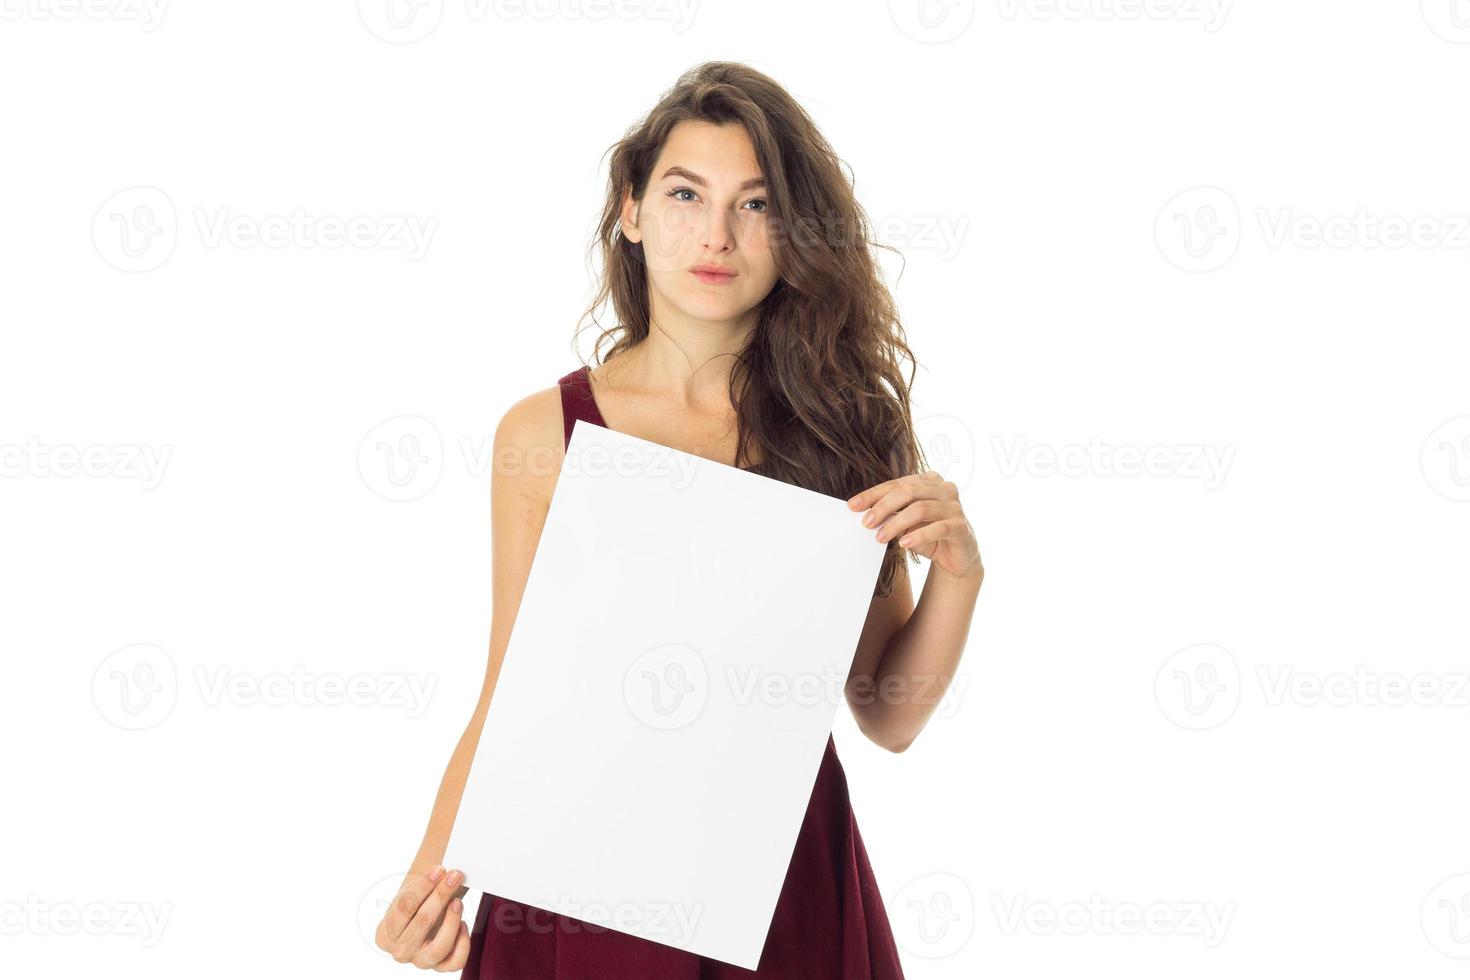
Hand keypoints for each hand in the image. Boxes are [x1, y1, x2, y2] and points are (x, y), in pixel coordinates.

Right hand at [375, 865, 470, 971]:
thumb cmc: (416, 905)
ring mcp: (420, 962)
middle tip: (455, 876)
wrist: (423, 919)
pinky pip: (455, 962)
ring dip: (452, 921)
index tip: (440, 869)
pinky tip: (463, 925)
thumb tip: (443, 868)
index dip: (423, 886)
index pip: (404, 907)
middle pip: (423, 922)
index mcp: (384, 934)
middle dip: (441, 895)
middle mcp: (399, 952)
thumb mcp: (410, 894)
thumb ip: (422, 884)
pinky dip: (463, 943)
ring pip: (439, 947)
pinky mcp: (440, 967)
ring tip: (458, 902)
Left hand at [848, 471, 981, 581]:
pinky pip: (938, 528)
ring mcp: (955, 507)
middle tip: (866, 523)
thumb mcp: (906, 523)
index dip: (873, 494)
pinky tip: (904, 543)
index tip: (852, 506)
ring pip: (921, 508)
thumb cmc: (928, 535)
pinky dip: (918, 536)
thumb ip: (891, 514)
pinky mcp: (961, 527)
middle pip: (909, 491)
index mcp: (930, 481)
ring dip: (896, 523)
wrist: (956, 558)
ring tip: (880, 537)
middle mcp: (945, 489)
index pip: (897, 484)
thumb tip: (863, 513)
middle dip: (883, 506)